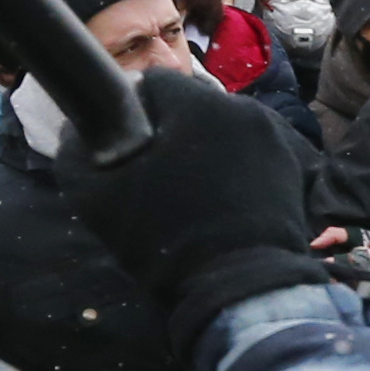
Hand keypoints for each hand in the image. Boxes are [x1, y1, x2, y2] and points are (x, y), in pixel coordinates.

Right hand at [62, 66, 323, 354]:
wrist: (239, 286)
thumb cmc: (163, 239)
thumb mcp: (94, 197)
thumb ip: (77, 150)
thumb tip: (83, 130)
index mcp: (194, 102)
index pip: (153, 84)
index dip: (133, 113)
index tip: (127, 149)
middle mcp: (239, 106)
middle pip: (192, 107)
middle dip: (174, 133)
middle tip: (161, 178)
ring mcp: (273, 136)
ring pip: (225, 130)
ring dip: (208, 150)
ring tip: (196, 196)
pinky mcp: (292, 167)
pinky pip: (252, 155)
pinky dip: (238, 170)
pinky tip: (226, 205)